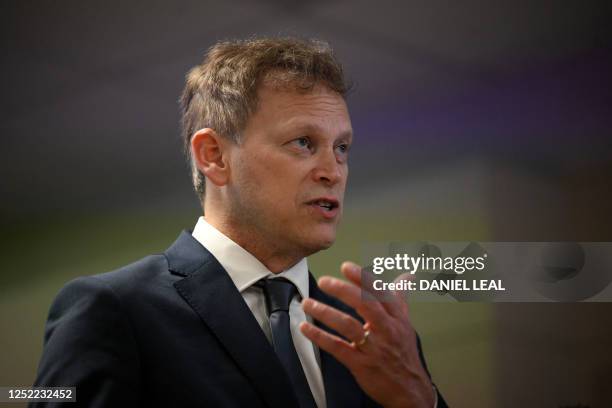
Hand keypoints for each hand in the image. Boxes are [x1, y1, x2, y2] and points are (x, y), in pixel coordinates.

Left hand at [300, 262, 434, 407]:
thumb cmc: (404, 353)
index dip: (363, 279)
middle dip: (343, 290)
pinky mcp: (361, 364)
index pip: (380, 293)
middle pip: (365, 305)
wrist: (410, 390)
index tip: (346, 267)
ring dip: (325, 312)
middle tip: (324, 281)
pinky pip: (338, 348)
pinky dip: (319, 337)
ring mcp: (373, 348)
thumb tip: (407, 276)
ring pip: (349, 325)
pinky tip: (306, 328)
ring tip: (308, 303)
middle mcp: (386, 330)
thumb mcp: (405, 323)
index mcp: (396, 318)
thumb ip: (400, 298)